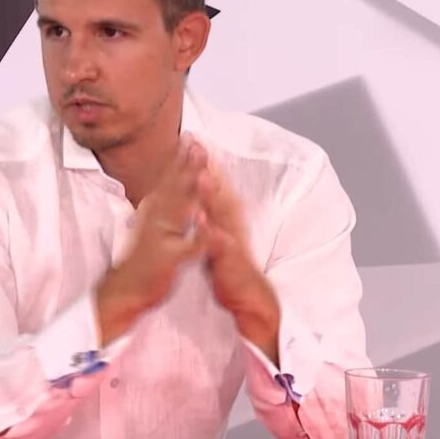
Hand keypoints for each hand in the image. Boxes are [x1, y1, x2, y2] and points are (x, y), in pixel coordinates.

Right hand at [95, 134, 205, 343]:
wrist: (124, 290)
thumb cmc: (142, 259)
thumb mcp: (150, 225)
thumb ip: (161, 204)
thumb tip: (168, 185)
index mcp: (154, 211)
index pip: (167, 179)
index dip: (180, 159)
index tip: (192, 138)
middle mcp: (155, 219)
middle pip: (173, 188)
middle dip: (187, 166)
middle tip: (198, 145)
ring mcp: (159, 238)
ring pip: (178, 212)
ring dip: (191, 193)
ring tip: (205, 176)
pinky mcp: (166, 259)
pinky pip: (186, 248)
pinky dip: (199, 239)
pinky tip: (213, 232)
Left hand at [192, 147, 280, 364]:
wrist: (249, 298)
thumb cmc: (229, 266)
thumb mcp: (215, 236)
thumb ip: (209, 214)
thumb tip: (200, 194)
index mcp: (224, 218)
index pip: (212, 186)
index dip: (201, 163)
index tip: (190, 140)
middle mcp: (231, 225)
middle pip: (219, 191)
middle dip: (208, 168)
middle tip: (197, 143)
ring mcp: (232, 242)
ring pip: (222, 214)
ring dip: (212, 195)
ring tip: (201, 175)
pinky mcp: (231, 262)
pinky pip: (220, 245)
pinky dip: (211, 232)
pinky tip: (201, 219)